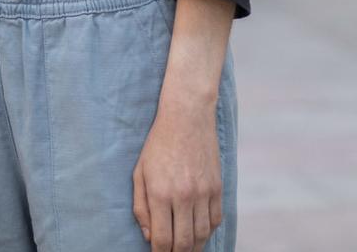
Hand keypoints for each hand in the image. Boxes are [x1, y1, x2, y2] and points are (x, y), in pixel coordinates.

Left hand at [132, 102, 222, 251]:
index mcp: (160, 193)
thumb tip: (148, 235)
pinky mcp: (217, 187)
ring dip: (193, 247)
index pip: (162, 239)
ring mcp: (203, 193)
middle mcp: (183, 196)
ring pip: (202, 235)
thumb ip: (141, 206)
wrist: (187, 118)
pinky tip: (198, 232)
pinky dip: (207, 231)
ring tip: (185, 249)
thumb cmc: (158, 144)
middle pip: (184, 243)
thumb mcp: (140, 173)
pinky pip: (215, 220)